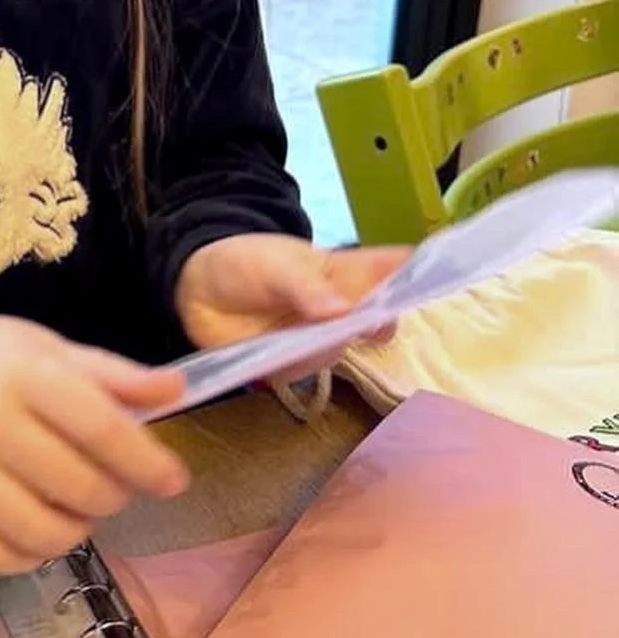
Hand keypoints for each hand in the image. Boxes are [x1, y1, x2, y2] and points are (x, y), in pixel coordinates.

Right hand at [0, 316, 187, 574]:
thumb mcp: (50, 349)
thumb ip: (113, 375)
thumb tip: (176, 390)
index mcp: (22, 372)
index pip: (100, 428)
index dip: (147, 462)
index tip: (173, 481)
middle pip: (77, 486)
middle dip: (113, 496)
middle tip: (111, 486)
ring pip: (38, 531)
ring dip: (75, 531)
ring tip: (76, 511)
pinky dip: (28, 556)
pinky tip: (37, 532)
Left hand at [173, 235, 408, 370]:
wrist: (196, 289)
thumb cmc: (246, 263)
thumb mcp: (275, 266)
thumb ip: (306, 287)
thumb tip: (342, 310)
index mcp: (349, 273)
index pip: (397, 273)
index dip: (422, 279)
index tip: (442, 281)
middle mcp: (344, 309)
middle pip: (379, 322)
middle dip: (374, 326)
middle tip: (363, 323)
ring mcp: (319, 339)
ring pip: (338, 352)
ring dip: (318, 348)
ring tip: (290, 332)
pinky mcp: (292, 365)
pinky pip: (302, 373)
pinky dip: (288, 366)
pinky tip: (270, 354)